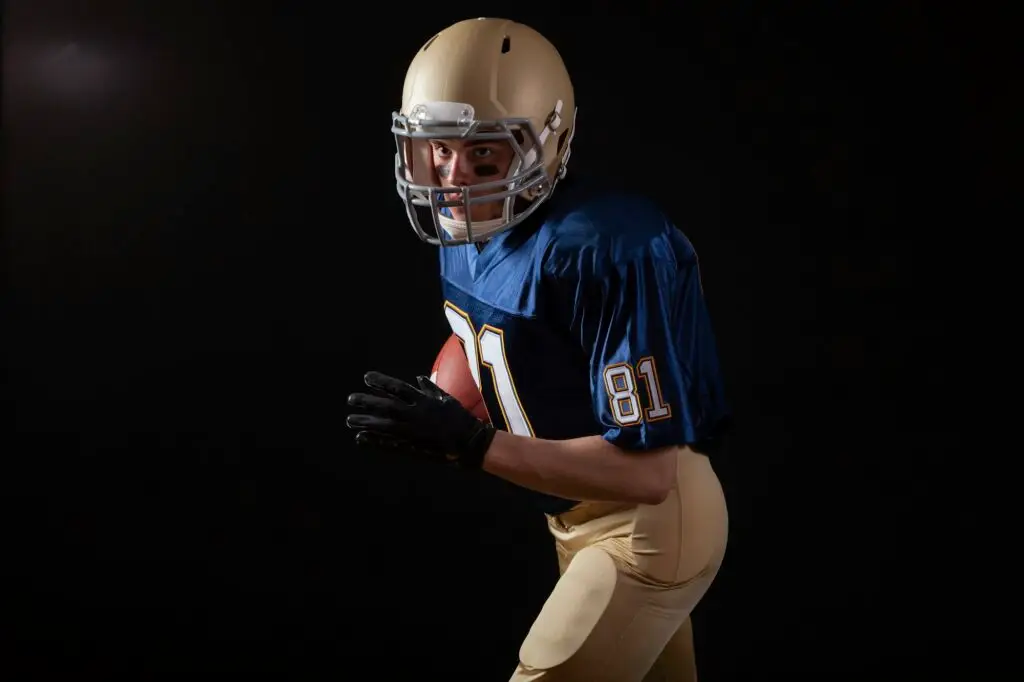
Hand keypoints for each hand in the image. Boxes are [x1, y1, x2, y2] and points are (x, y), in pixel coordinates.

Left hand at [346, 371, 495, 468]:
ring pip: (384, 426)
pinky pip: (390, 444)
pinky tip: (361, 439)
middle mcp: (416, 414)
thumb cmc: (459, 417)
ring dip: (366, 422)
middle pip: (387, 406)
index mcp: (424, 400)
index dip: (381, 382)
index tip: (366, 378)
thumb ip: (430, 388)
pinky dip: (375, 441)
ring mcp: (413, 432)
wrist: (470, 442)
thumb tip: (418, 378)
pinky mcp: (413, 447)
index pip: (398, 388)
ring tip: (349, 421)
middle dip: (367, 402)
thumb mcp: (446, 398)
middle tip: (350, 399)